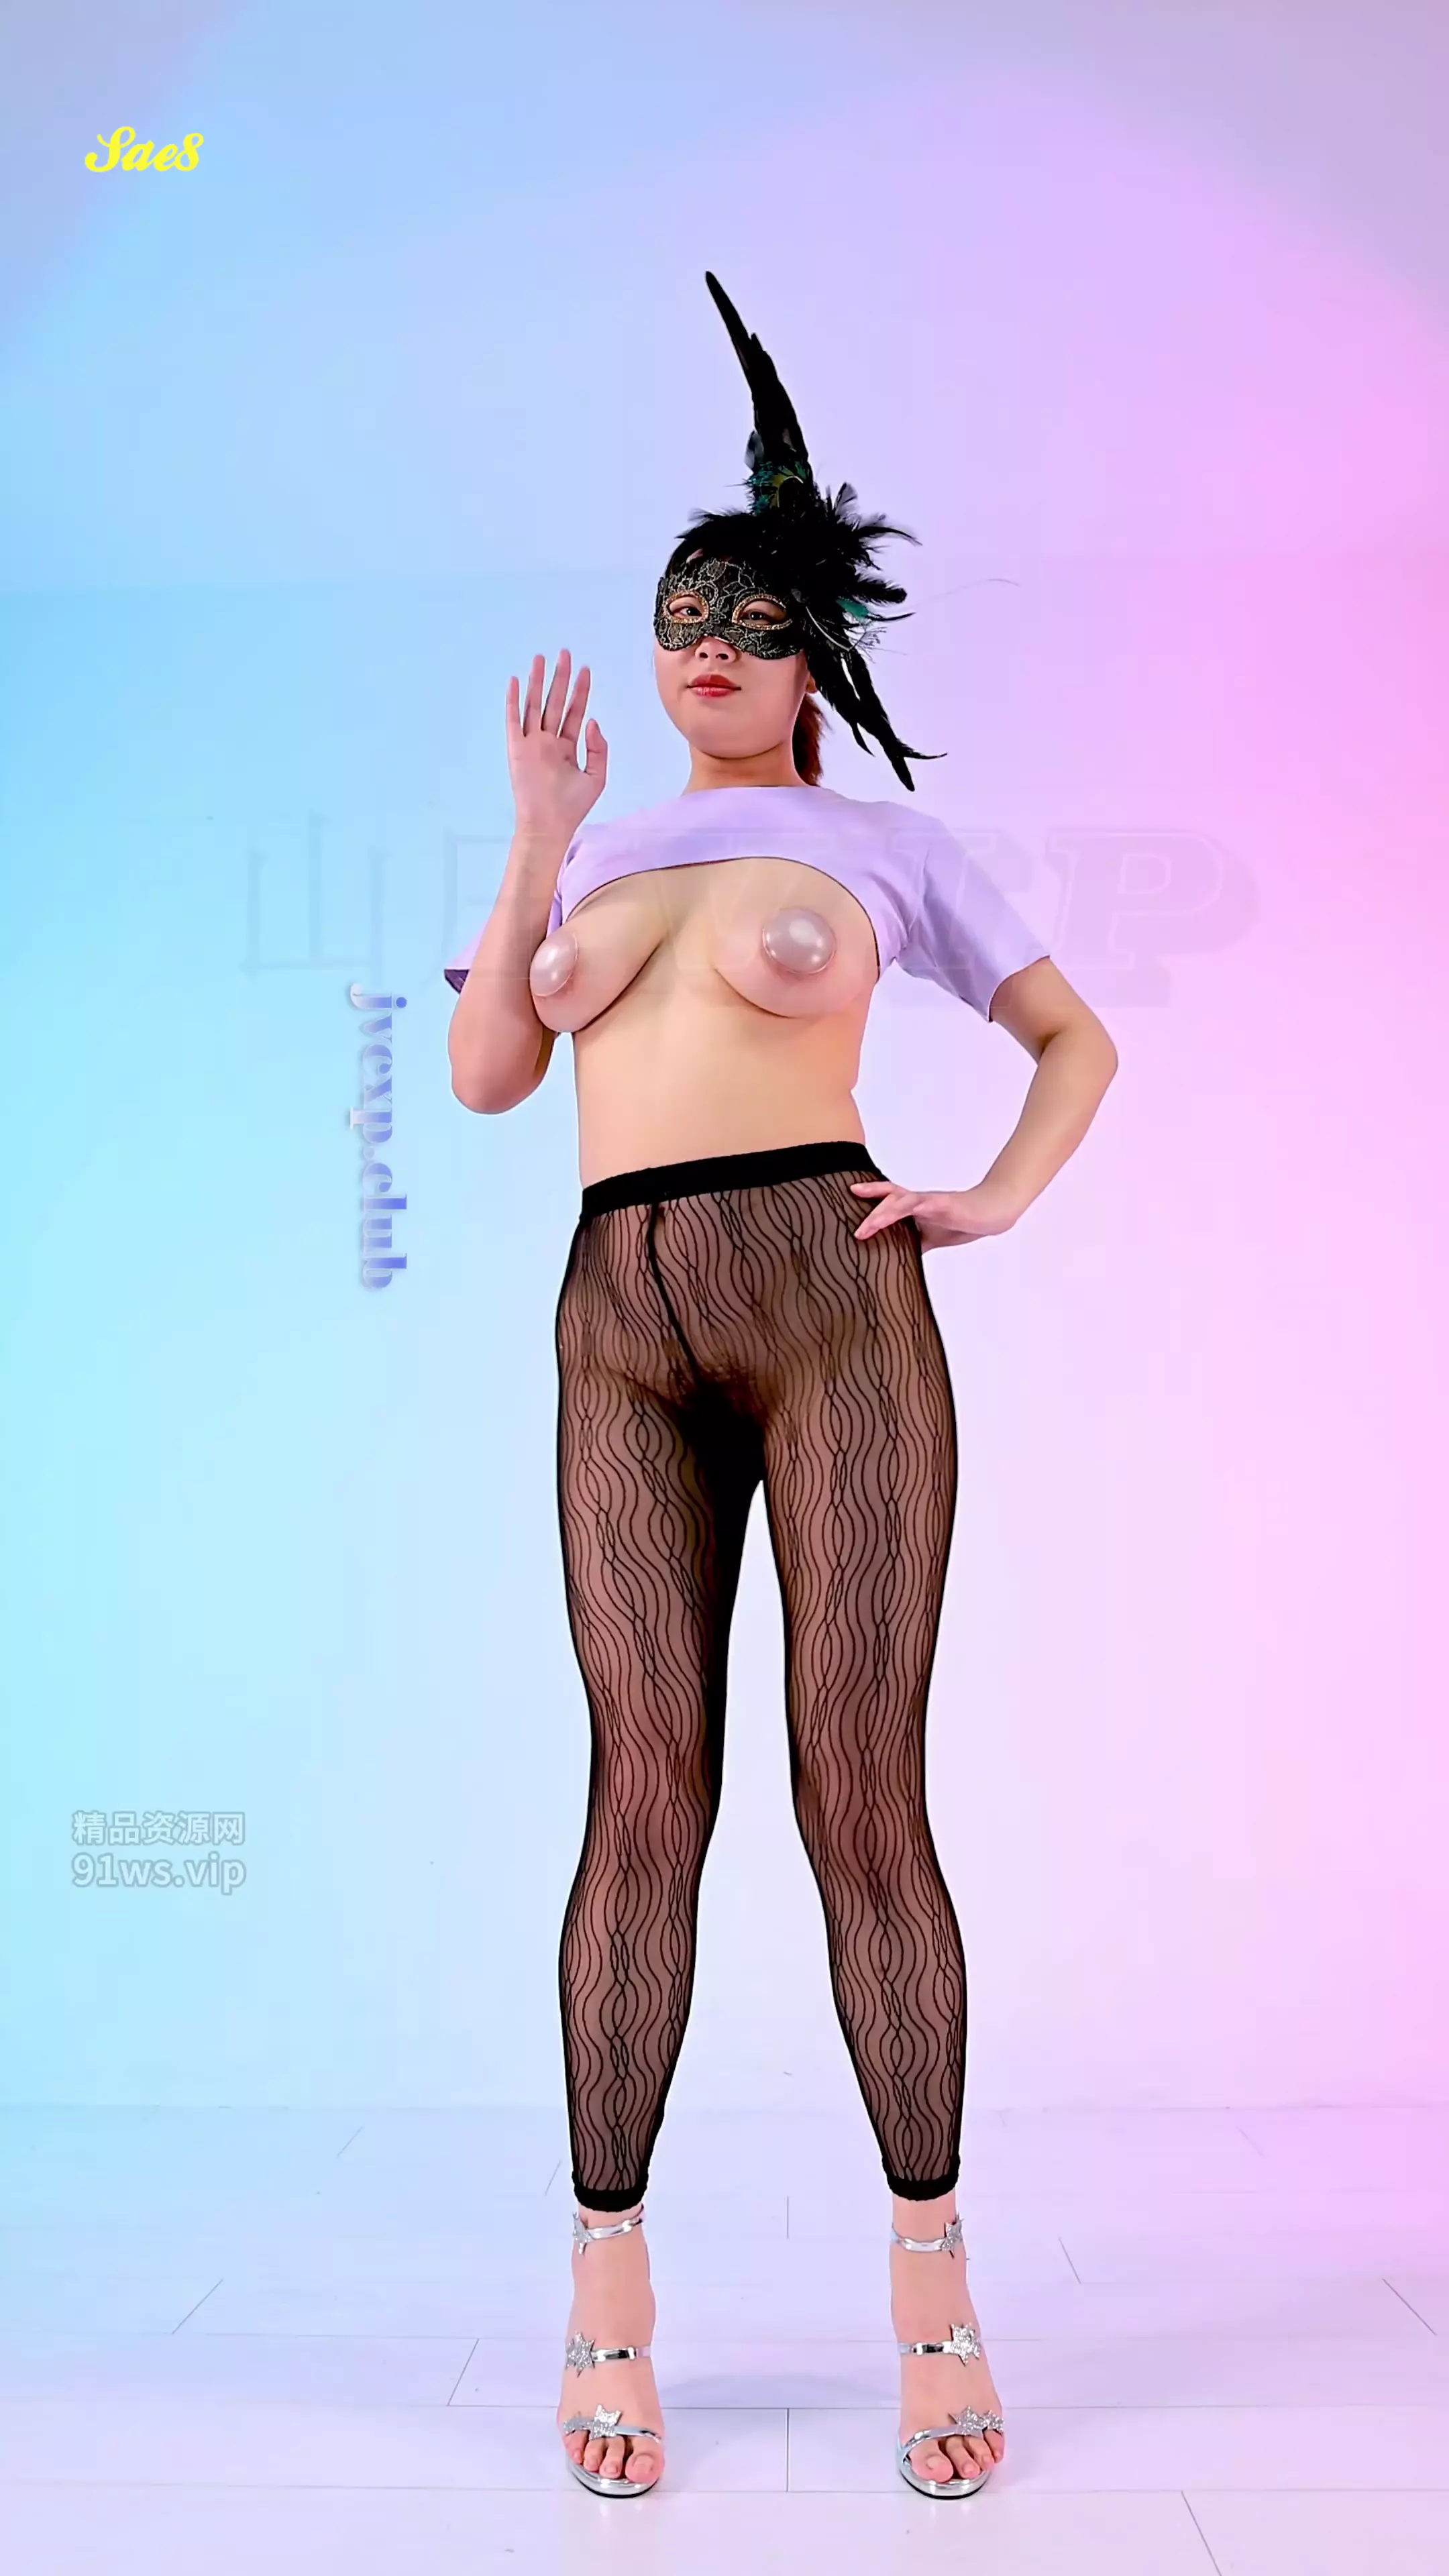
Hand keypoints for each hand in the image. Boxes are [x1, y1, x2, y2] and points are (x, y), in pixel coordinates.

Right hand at [506, 650, 607, 840]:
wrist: (549, 826)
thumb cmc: (572, 807)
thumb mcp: (596, 776)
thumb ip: (598, 748)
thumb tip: (593, 721)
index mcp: (566, 747)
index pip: (574, 712)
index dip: (581, 691)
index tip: (586, 670)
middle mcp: (548, 741)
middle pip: (554, 702)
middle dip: (560, 678)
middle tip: (565, 653)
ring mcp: (531, 744)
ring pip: (534, 705)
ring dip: (537, 682)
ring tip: (541, 659)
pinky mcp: (516, 749)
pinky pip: (514, 720)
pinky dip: (514, 701)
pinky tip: (516, 681)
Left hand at [848, 1176, 1022, 1251]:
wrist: (990, 1214)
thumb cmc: (963, 1222)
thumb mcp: (932, 1238)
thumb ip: (914, 1245)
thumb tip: (897, 1260)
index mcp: (915, 1207)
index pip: (888, 1201)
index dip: (869, 1200)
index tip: (848, 1202)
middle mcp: (918, 1200)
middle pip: (887, 1195)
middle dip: (868, 1197)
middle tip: (846, 1207)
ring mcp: (928, 1201)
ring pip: (897, 1201)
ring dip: (879, 1214)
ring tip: (863, 1229)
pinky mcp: (940, 1204)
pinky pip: (916, 1205)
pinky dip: (901, 1211)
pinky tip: (891, 1216)